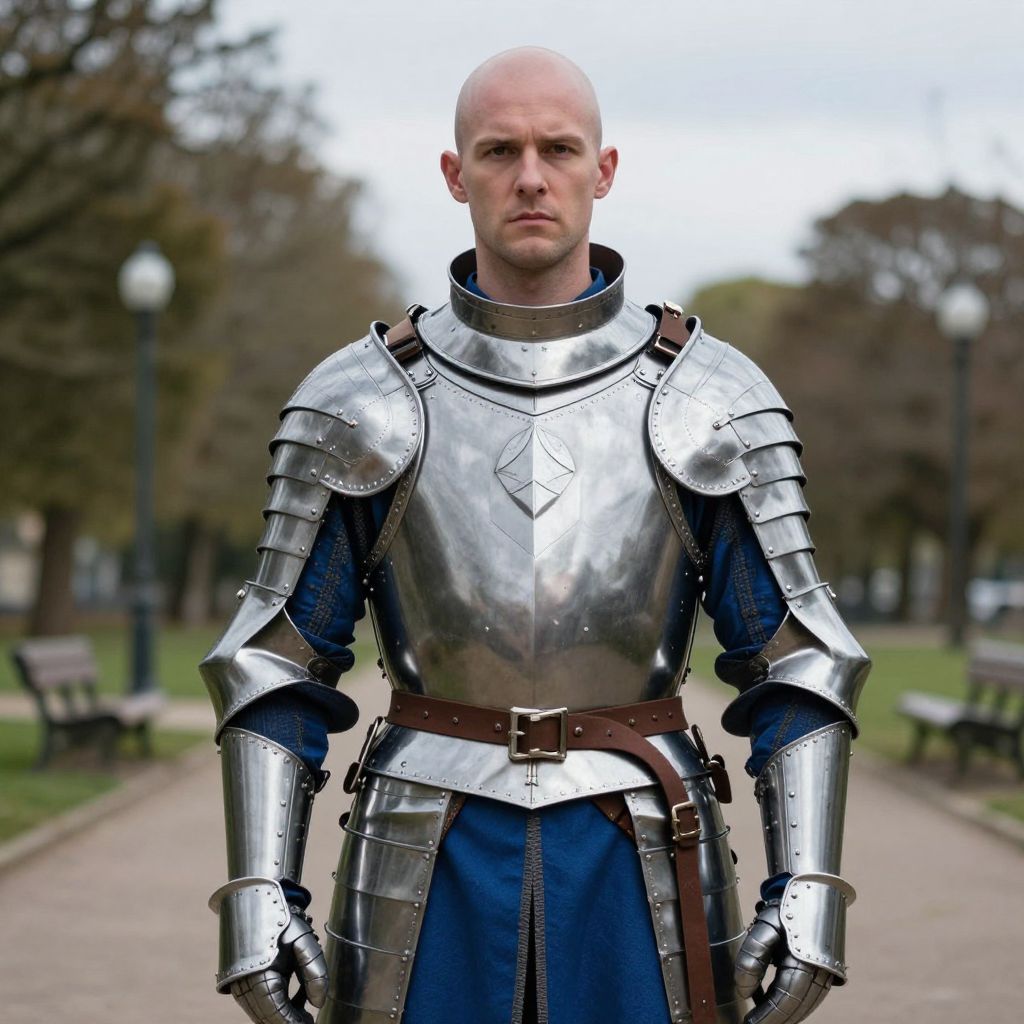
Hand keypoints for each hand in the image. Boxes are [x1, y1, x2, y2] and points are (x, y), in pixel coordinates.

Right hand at [230, 908, 328, 1023]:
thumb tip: (319, 1003)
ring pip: (262, 1013)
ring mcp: (240, 985)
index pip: (276, 1014)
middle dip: (288, 1022)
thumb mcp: (304, 943)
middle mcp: (244, 985)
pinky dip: (276, 1004)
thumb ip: (315, 973)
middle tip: (309, 1022)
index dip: (294, 1023)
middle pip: (267, 1018)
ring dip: (282, 1014)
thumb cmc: (281, 921)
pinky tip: (296, 997)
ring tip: (305, 1010)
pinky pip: (259, 1002)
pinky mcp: (241, 983)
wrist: (258, 902)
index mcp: (259, 976)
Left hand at [734, 901, 832, 1023]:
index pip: (786, 997)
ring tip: (761, 1019)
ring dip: (784, 1014)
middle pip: (797, 1007)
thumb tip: (743, 991)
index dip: (768, 1015)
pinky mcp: (824, 973)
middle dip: (775, 1020)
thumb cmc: (786, 909)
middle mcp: (821, 970)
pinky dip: (790, 1003)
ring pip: (804, 1005)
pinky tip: (769, 1003)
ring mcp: (826, 973)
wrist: (810, 893)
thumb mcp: (764, 926)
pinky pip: (807, 996)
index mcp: (807, 959)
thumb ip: (752, 957)